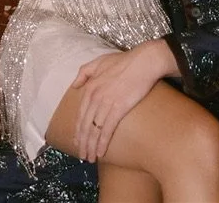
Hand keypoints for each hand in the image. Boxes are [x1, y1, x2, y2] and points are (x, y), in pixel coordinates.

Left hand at [72, 40, 173, 161]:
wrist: (144, 62)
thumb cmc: (124, 61)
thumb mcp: (100, 61)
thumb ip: (85, 72)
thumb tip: (74, 85)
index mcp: (90, 86)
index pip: (80, 114)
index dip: (78, 130)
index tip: (77, 141)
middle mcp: (95, 96)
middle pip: (85, 124)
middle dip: (82, 142)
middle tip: (82, 155)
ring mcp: (106, 103)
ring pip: (93, 130)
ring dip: (90, 146)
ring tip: (90, 158)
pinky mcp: (118, 108)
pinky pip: (106, 130)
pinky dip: (102, 143)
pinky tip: (100, 152)